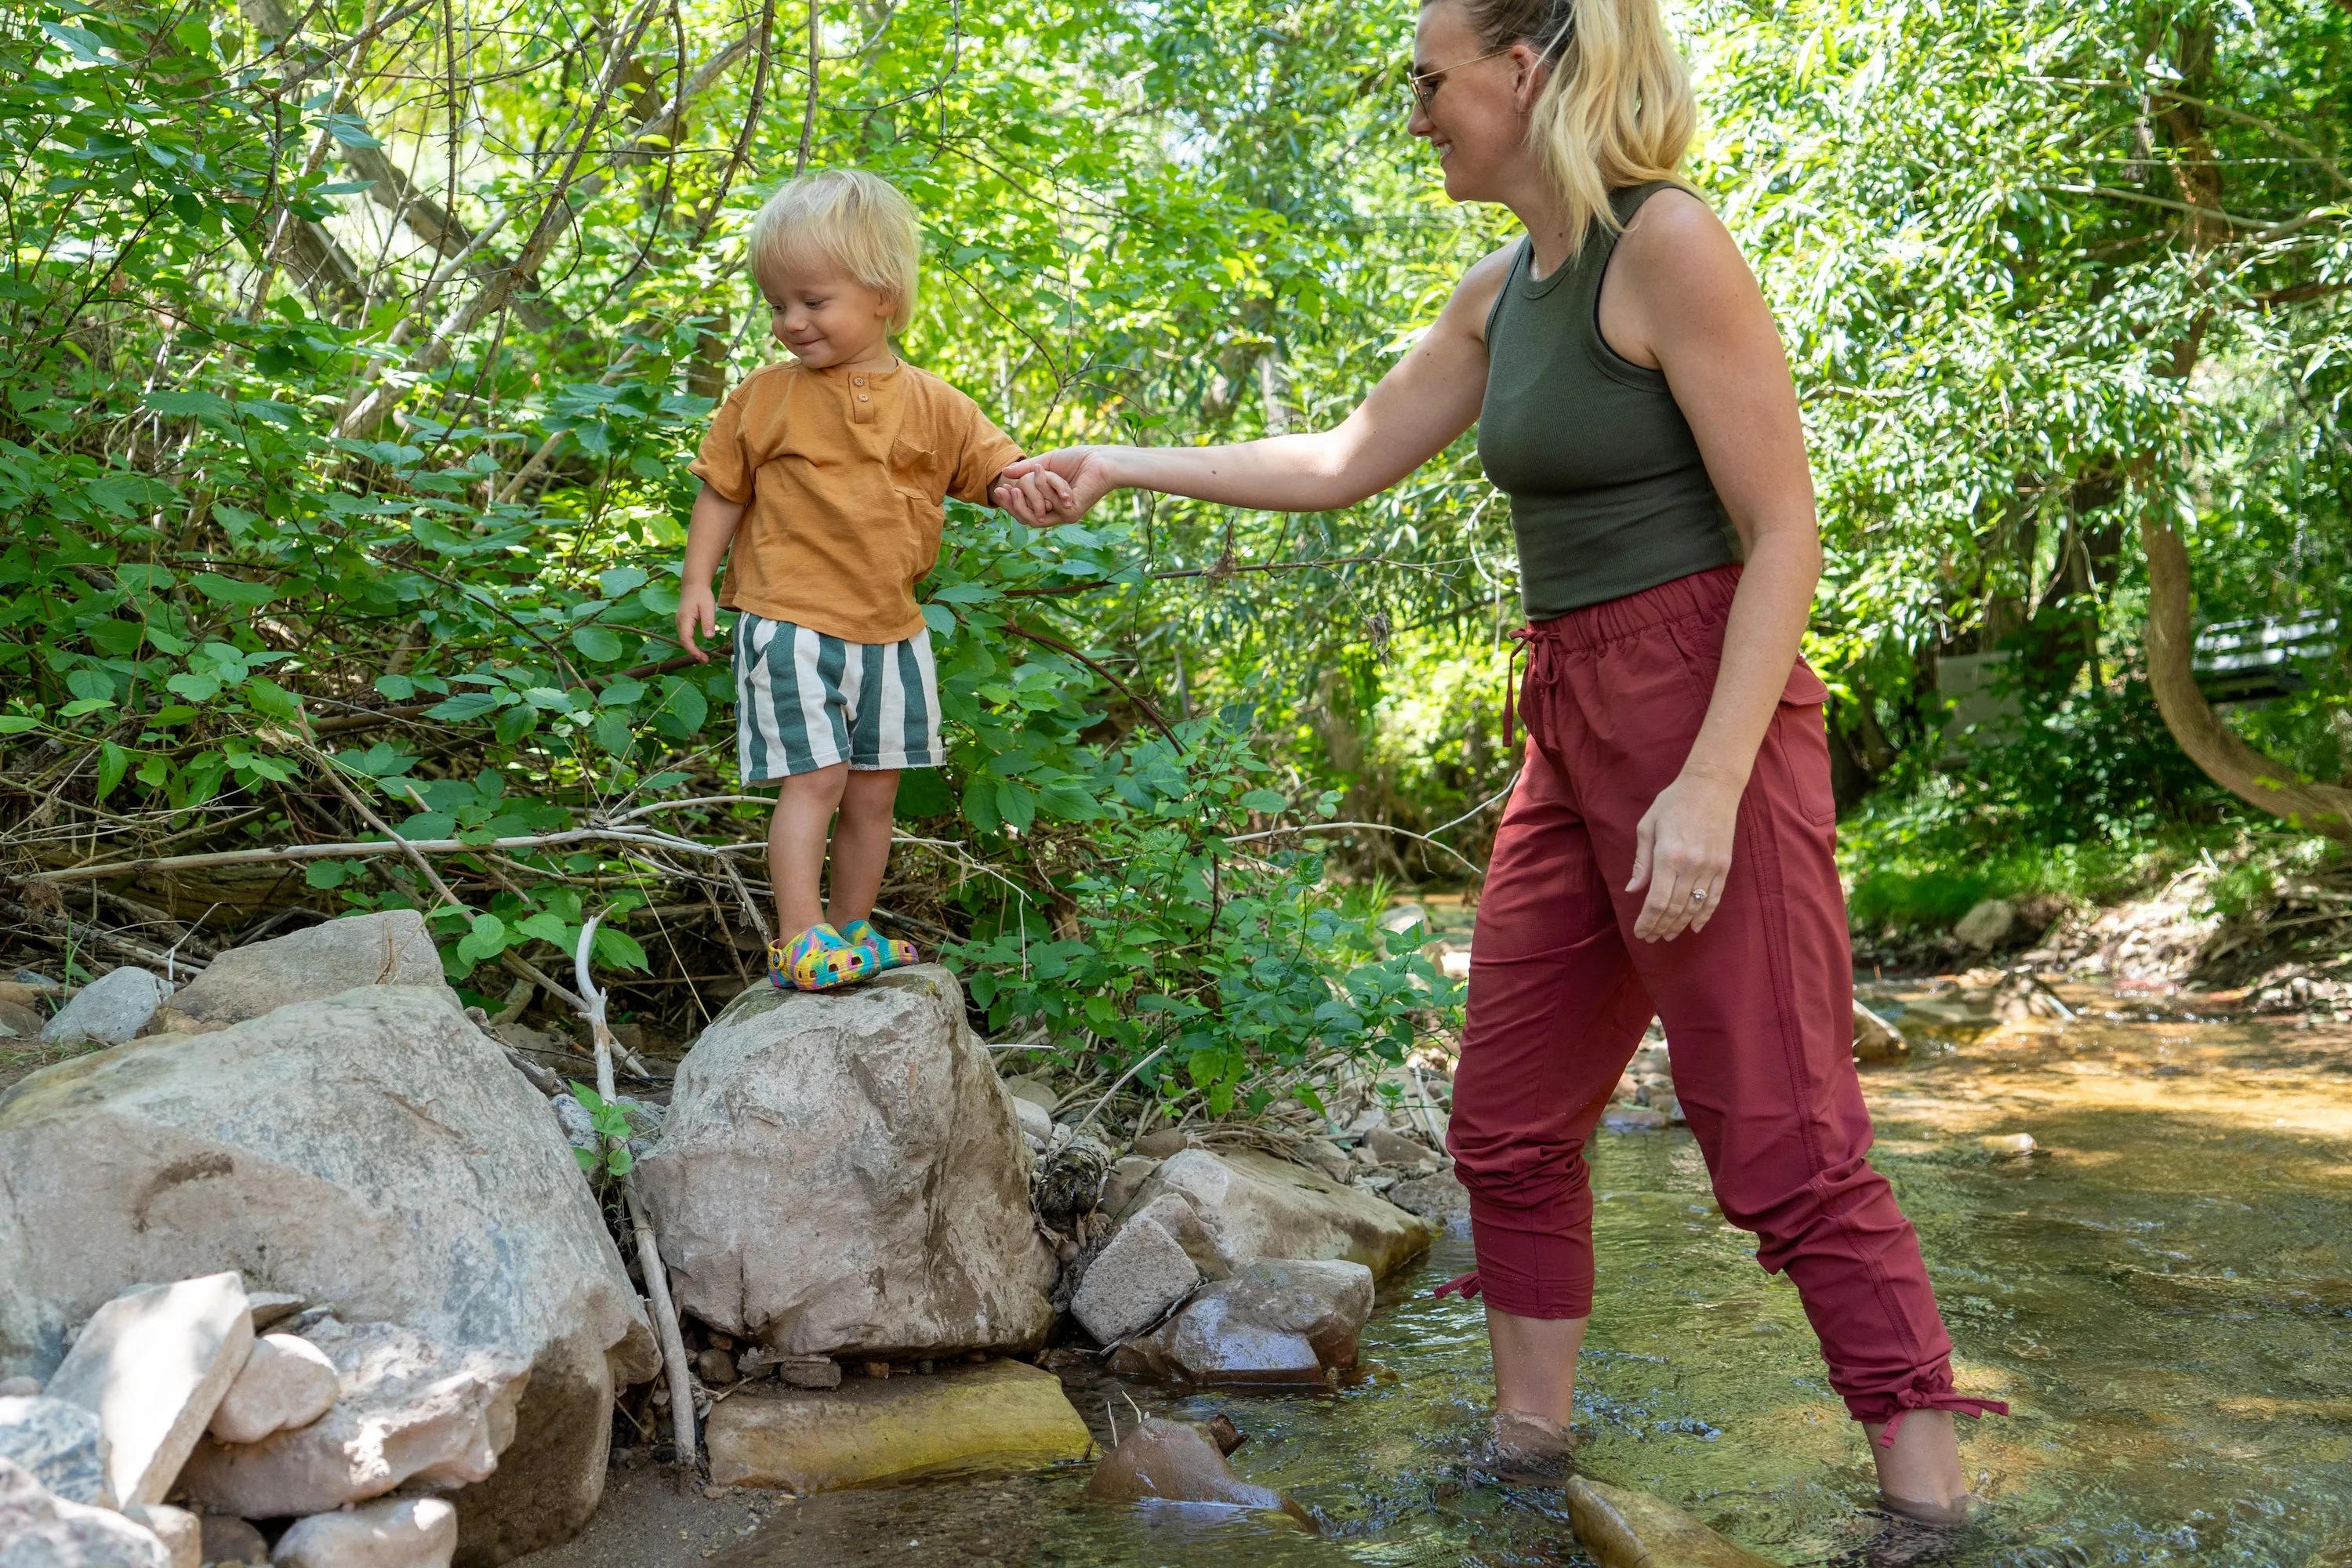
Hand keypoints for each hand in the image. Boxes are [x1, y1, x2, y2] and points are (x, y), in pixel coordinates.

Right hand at [676, 582, 717, 662]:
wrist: (694, 585)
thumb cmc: (702, 595)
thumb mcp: (708, 607)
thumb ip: (708, 622)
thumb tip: (709, 637)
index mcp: (684, 619)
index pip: (686, 640)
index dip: (693, 651)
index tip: (702, 658)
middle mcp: (679, 622)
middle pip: (684, 642)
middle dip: (693, 653)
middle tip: (705, 660)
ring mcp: (680, 622)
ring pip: (684, 639)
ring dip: (692, 649)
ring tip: (703, 657)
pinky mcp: (683, 622)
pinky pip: (685, 636)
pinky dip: (691, 643)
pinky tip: (699, 648)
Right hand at [993, 446, 1117, 525]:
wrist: (1099, 460)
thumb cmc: (1077, 459)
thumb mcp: (1045, 463)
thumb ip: (1025, 470)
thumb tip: (1004, 473)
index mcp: (1048, 503)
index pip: (1023, 510)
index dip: (1009, 503)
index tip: (998, 489)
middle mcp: (1054, 512)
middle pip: (1025, 518)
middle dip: (1012, 505)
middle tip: (1005, 490)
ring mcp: (1063, 515)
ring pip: (1035, 514)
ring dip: (1029, 495)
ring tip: (1024, 481)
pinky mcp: (1070, 514)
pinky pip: (1049, 504)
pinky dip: (1046, 486)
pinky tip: (1045, 473)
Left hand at [1625, 769, 1742, 941]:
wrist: (1712, 786)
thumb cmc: (1673, 802)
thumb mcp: (1648, 827)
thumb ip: (1641, 862)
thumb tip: (1632, 891)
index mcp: (1668, 856)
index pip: (1656, 902)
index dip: (1647, 922)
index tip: (1640, 932)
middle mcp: (1691, 866)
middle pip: (1674, 909)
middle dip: (1660, 927)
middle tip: (1650, 937)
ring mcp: (1710, 867)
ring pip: (1694, 907)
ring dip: (1679, 925)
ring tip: (1667, 935)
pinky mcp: (1724, 866)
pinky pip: (1714, 898)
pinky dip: (1705, 916)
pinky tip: (1694, 927)